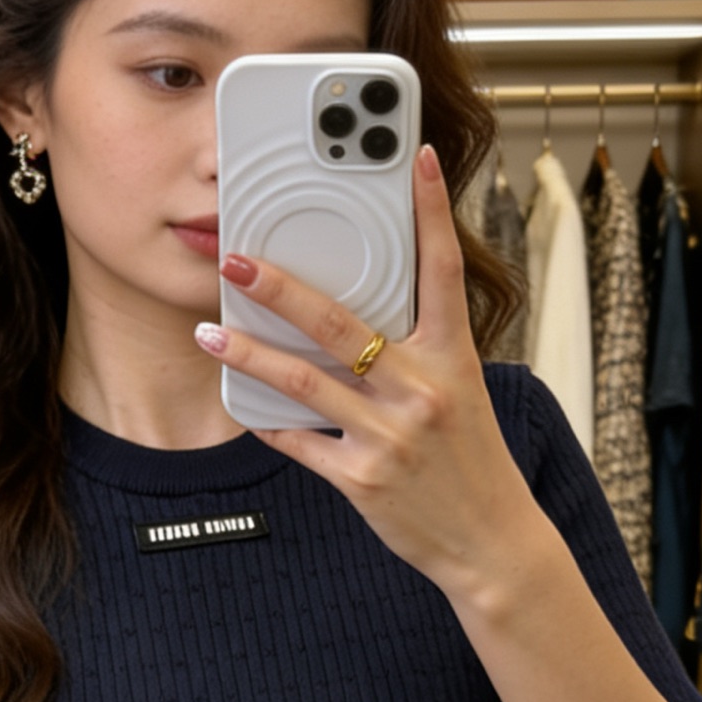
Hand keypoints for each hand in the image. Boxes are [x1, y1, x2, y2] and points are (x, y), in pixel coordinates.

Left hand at [194, 144, 536, 603]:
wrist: (491, 543)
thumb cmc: (471, 461)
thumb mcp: (462, 392)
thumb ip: (419, 349)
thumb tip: (365, 308)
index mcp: (454, 359)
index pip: (443, 269)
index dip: (432, 210)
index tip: (418, 158)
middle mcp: (422, 391)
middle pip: (340, 323)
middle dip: (281, 287)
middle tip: (237, 259)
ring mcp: (389, 437)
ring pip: (304, 382)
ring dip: (249, 353)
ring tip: (211, 331)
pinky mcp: (361, 480)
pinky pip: (300, 442)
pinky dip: (269, 421)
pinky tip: (243, 403)